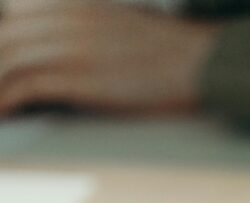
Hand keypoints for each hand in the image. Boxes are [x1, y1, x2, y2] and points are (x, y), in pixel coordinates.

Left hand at [0, 3, 222, 116]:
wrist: (201, 65)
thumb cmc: (168, 55)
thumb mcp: (117, 25)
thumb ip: (85, 30)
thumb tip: (62, 53)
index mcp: (74, 2)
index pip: (15, 14)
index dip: (4, 42)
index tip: (5, 67)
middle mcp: (67, 17)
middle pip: (6, 38)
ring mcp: (71, 46)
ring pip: (9, 61)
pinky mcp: (80, 78)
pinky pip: (26, 86)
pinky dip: (8, 101)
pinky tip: (4, 115)